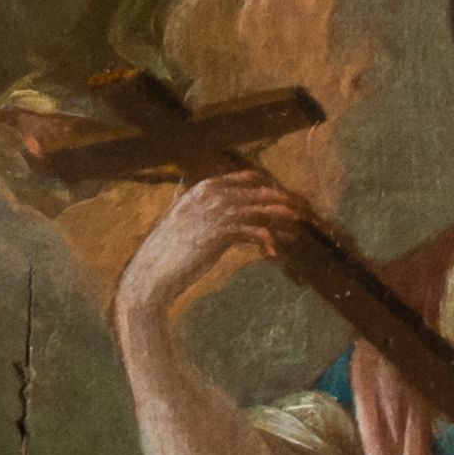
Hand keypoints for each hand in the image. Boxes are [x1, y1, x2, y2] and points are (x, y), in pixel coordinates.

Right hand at [111, 171, 311, 334]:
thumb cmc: (165, 254)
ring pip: (259, 209)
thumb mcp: (181, 224)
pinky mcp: (219, 233)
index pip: (245, 178)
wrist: (149, 276)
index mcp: (201, 188)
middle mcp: (208, 195)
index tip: (285, 196)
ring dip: (282, 217)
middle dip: (283, 198)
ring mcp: (214, 212)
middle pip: (257, 191)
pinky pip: (254, 232)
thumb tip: (198, 200)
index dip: (268, 187)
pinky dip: (267, 241)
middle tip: (304, 207)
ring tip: (299, 224)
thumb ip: (193, 207)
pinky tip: (275, 252)